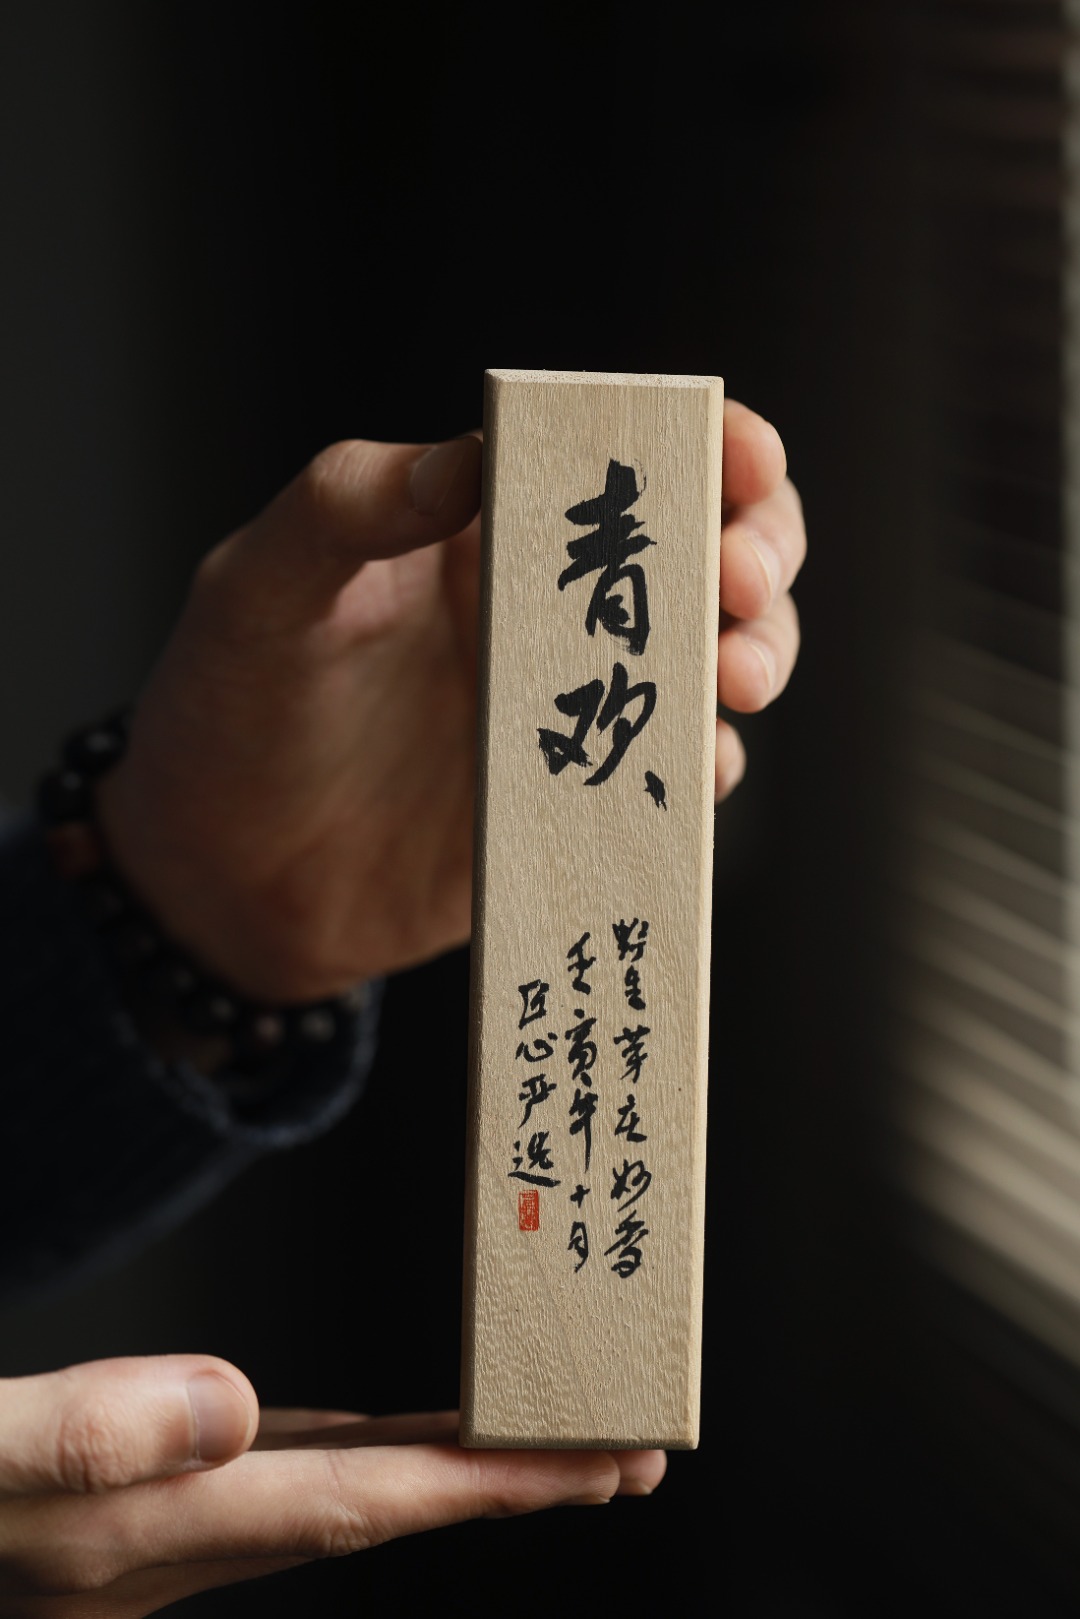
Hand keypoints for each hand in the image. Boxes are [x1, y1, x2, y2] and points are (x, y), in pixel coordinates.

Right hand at [0, 1357, 662, 1615]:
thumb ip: (86, 1436)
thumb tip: (234, 1403)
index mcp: (167, 1522)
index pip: (373, 1499)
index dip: (498, 1484)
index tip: (610, 1466)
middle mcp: (185, 1531)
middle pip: (387, 1500)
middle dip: (510, 1483)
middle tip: (625, 1455)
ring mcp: (166, 1525)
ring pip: (344, 1488)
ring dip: (444, 1467)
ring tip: (533, 1437)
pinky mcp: (139, 1500)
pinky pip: (286, 1469)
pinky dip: (357, 1450)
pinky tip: (371, 1437)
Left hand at [97, 401, 804, 1000]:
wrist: (222, 880)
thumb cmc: (229, 713)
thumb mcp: (260, 591)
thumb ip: (346, 507)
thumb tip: (463, 454)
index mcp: (479, 528)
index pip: (614, 457)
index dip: (703, 445)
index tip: (741, 463)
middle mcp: (541, 609)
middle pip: (700, 550)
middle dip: (755, 550)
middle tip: (738, 583)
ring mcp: (568, 708)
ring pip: (712, 658)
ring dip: (756, 653)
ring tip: (734, 679)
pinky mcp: (577, 803)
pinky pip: (672, 776)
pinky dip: (707, 766)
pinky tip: (693, 768)